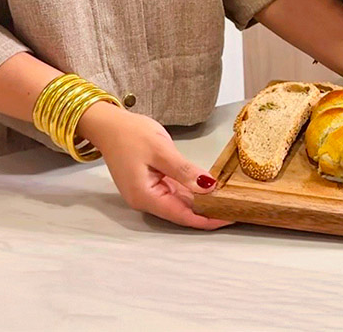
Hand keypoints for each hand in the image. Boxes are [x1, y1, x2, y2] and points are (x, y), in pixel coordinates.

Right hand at [79, 102, 232, 229]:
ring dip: (200, 202)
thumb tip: (208, 187)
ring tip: (225, 199)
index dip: (207, 219)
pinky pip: (173, 191)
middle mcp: (146, 200)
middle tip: (233, 208)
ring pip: (178, 202)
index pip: (183, 215)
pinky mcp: (149, 183)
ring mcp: (147, 192)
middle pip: (181, 212)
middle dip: (207, 212)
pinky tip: (206, 188)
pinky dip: (190, 191)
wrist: (108, 124)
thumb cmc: (130, 134)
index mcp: (146, 197)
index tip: (229, 218)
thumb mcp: (161, 150)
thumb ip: (184, 170)